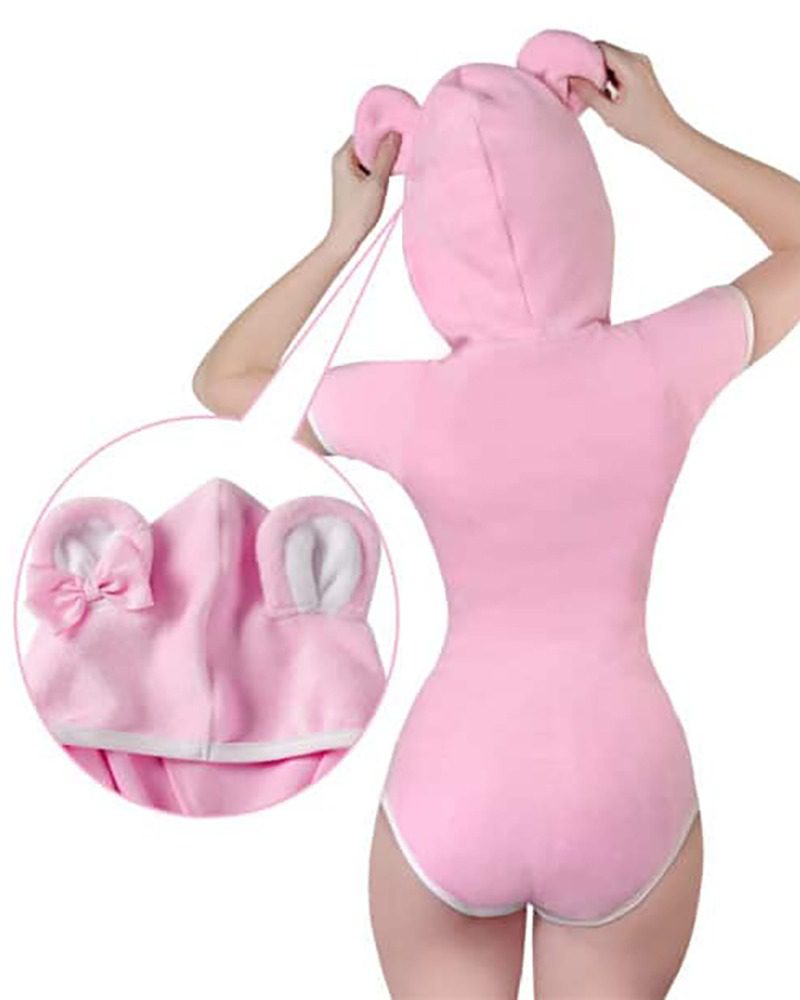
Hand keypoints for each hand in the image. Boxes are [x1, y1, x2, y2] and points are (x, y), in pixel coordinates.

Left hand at [324, 132, 399, 257]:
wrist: (346, 239)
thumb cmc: (358, 214)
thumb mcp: (376, 183)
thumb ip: (386, 157)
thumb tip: (394, 133)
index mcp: (343, 156)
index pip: (364, 132)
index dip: (382, 128)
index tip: (400, 127)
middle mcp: (342, 160)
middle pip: (367, 142)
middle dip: (385, 142)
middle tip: (405, 141)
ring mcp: (347, 171)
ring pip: (369, 155)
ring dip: (384, 156)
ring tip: (401, 156)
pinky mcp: (353, 181)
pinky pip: (369, 166)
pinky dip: (380, 167)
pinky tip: (393, 171)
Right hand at [570, 42, 684, 150]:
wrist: (666, 132)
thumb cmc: (641, 125)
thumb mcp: (610, 113)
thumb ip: (589, 94)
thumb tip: (572, 80)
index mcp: (631, 66)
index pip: (601, 48)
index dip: (583, 57)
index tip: (572, 72)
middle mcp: (638, 59)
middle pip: (606, 52)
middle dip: (590, 66)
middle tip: (579, 85)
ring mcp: (641, 64)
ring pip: (612, 60)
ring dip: (599, 73)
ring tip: (593, 94)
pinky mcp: (642, 72)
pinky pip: (619, 67)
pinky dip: (609, 77)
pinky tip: (605, 95)